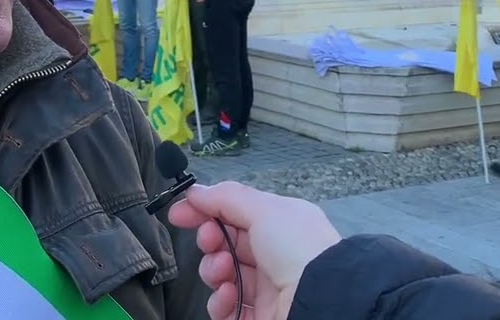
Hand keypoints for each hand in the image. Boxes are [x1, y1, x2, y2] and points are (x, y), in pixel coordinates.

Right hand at [169, 182, 341, 319]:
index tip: (179, 213)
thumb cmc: (297, 247)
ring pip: (221, 276)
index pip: (234, 213)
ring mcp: (264, 288)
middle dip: (210, 240)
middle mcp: (272, 256)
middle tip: (210, 240)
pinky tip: (227, 295)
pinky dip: (220, 301)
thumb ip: (226, 197)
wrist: (320, 299)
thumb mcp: (264, 209)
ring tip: (224, 270)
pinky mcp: (256, 316)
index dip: (205, 210)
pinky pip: (225, 308)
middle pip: (225, 244)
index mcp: (279, 225)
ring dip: (213, 270)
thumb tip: (195, 192)